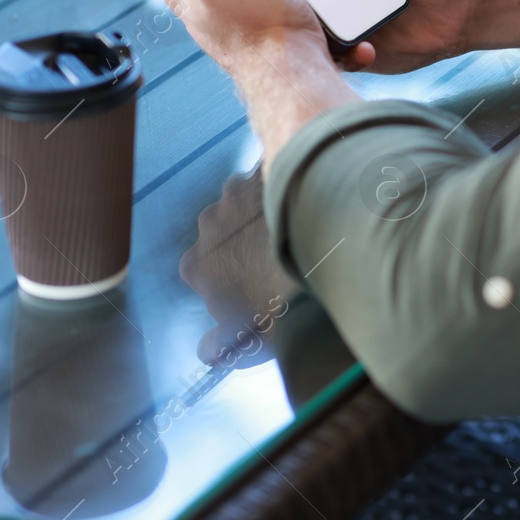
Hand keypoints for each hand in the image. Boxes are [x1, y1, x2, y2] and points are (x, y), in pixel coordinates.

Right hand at [179, 166, 299, 367]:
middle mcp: (208, 225)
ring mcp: (235, 193)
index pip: (204, 273)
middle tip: (282, 258)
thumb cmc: (283, 304)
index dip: (230, 282)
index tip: (259, 289)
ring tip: (301, 228)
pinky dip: (285, 184)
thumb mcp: (250, 342)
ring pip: (245, 202)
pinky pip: (271, 173)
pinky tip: (312, 199)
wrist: (322, 251)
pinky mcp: (264, 168)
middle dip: (245, 244)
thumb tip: (205, 351)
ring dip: (263, 213)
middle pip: (224, 235)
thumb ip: (219, 347)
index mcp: (197, 265)